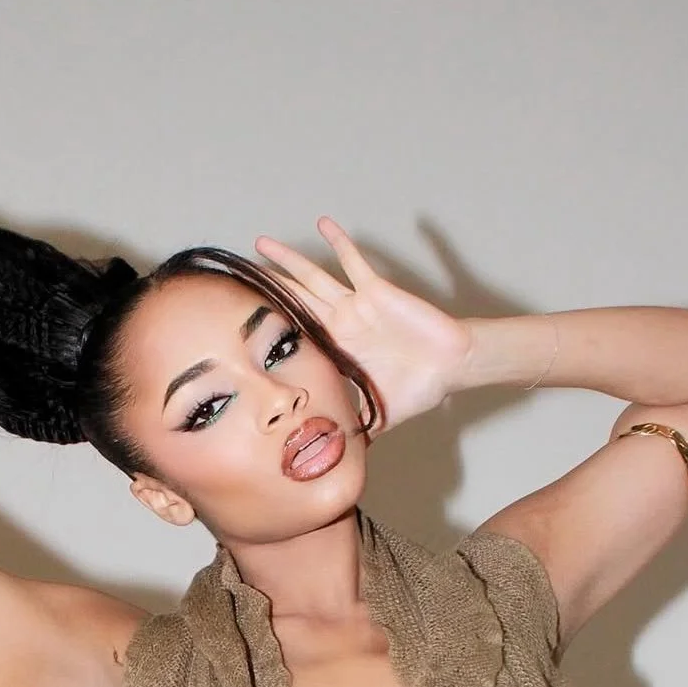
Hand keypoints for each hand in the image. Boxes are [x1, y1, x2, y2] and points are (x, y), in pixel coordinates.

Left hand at [254, 217, 471, 432]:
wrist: (450, 368)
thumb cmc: (417, 388)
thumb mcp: (377, 416)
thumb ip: (355, 431)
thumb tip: (338, 462)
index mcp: (336, 351)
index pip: (295, 337)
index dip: (271, 329)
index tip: (239, 322)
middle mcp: (339, 324)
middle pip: (293, 302)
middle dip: (266, 288)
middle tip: (238, 271)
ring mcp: (355, 305)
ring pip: (313, 278)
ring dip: (288, 261)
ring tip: (261, 243)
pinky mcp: (376, 291)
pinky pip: (354, 263)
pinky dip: (339, 243)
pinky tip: (323, 224)